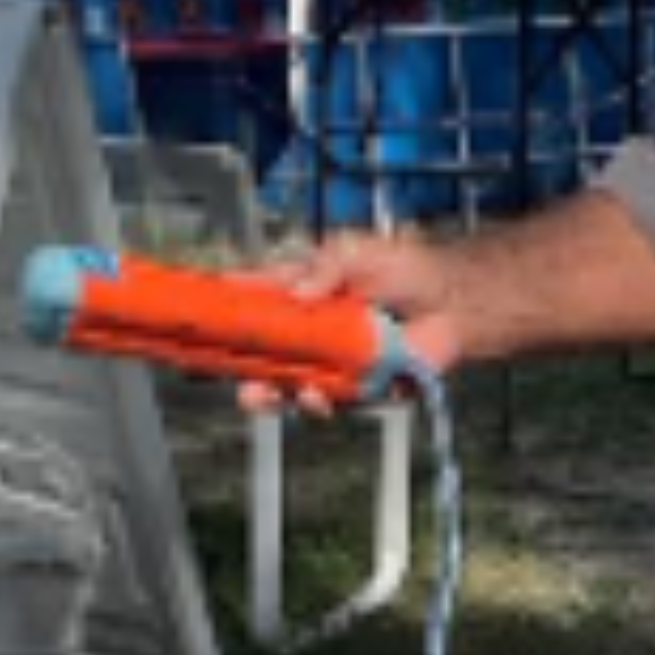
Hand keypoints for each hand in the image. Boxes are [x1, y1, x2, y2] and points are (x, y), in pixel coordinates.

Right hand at [241, 234, 470, 418]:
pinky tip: (312, 397)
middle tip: (220, 372)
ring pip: (283, 384)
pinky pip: (324, 402)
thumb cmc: (409, 269)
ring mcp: (328, 363)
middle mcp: (309, 331)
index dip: (227, 308)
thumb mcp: (357, 252)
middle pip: (258, 353)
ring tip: (261, 393)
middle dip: (235, 365)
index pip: (255, 301)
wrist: (455, 303)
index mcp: (301, 294)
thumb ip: (324, 267)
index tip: (200, 316)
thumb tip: (295, 295)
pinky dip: (313, 402)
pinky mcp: (353, 389)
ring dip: (266, 392)